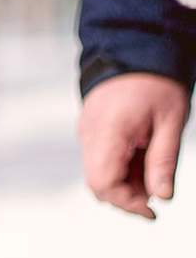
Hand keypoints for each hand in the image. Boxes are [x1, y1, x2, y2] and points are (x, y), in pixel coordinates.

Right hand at [79, 70, 189, 218]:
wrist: (133, 47)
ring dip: (125, 181)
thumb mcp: (170, 121)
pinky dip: (119, 166)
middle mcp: (90, 133)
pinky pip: (98, 158)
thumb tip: (162, 196)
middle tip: (157, 188)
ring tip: (151, 163)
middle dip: (127, 195)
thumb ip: (163, 161)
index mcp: (109, 131)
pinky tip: (140, 153)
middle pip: (97, 183)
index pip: (104, 183)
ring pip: (97, 173)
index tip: (152, 209)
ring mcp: (87, 130)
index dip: (127, 202)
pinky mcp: (90, 128)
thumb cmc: (155, 81)